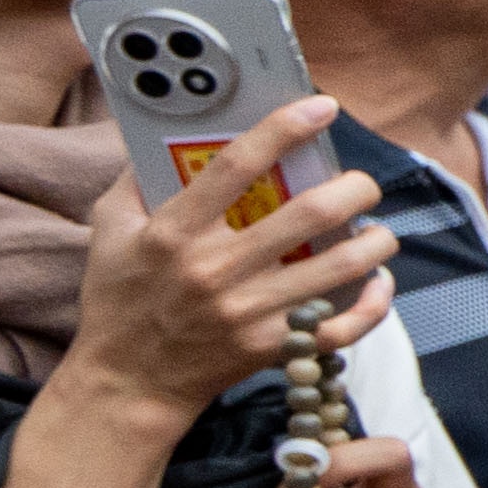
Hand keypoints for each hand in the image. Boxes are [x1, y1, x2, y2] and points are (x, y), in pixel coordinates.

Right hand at [67, 108, 398, 426]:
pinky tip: (377, 280)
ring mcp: (249, 312)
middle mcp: (216, 270)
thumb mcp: (109, 230)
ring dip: (375, 242)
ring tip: (377, 229)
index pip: (236, 166)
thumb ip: (137, 178)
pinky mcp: (273, 348)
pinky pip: (344, 325)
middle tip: (362, 183)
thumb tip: (165, 130)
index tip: (322, 107)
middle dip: (353, 188)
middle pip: (309, 214)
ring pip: (340, 267)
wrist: (128, 381)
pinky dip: (373, 302)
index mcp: (173, 232)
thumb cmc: (120, 298)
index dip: (285, 128)